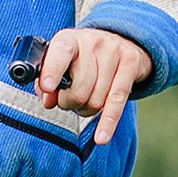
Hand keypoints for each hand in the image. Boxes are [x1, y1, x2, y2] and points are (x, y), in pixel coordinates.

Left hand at [34, 28, 151, 145]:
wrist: (122, 39)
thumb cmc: (85, 55)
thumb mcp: (64, 61)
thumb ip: (50, 82)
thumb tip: (48, 101)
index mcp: (70, 39)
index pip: (61, 52)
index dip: (52, 71)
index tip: (47, 87)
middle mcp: (92, 43)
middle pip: (79, 87)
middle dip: (70, 102)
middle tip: (68, 101)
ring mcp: (114, 53)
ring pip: (96, 99)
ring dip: (86, 110)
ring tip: (85, 102)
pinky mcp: (130, 65)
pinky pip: (117, 102)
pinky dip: (107, 123)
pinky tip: (101, 137)